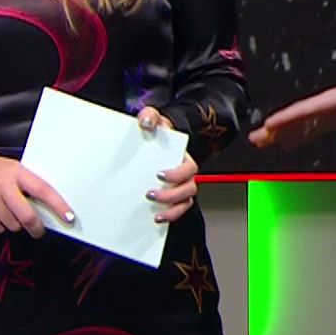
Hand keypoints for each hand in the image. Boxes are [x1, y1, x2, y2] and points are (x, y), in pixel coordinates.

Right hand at [0, 146, 74, 236]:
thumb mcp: (10, 169)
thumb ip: (26, 184)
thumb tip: (46, 208)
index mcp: (16, 172)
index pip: (42, 190)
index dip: (58, 205)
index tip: (69, 217)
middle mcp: (3, 185)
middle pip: (27, 216)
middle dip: (36, 227)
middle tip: (38, 231)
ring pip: (12, 225)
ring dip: (15, 225)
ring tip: (8, 212)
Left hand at [137, 107, 197, 223]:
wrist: (151, 141)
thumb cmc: (155, 131)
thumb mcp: (152, 118)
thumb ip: (149, 116)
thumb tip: (146, 123)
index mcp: (182, 156)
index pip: (189, 167)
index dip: (177, 174)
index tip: (158, 174)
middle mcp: (185, 173)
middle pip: (189, 188)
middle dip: (171, 195)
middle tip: (150, 194)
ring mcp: (180, 186)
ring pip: (185, 202)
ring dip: (172, 209)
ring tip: (155, 212)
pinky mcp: (172, 197)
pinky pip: (178, 210)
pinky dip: (170, 216)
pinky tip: (156, 218)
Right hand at [247, 84, 335, 150]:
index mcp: (326, 102)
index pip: (301, 111)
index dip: (285, 118)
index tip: (269, 124)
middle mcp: (318, 109)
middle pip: (291, 120)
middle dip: (273, 128)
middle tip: (254, 138)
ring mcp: (319, 116)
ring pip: (294, 126)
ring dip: (277, 134)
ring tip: (259, 142)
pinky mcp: (324, 123)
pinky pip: (304, 131)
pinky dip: (292, 137)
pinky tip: (284, 145)